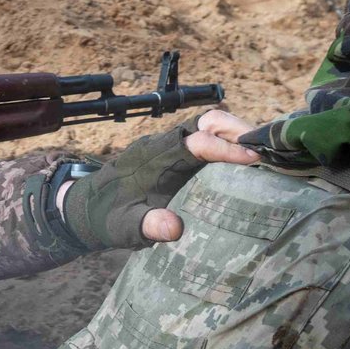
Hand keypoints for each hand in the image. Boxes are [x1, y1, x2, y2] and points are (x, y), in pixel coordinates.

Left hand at [60, 109, 259, 247]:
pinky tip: (243, 163)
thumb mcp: (124, 228)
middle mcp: (164, 144)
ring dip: (234, 134)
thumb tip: (174, 228)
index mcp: (155, 157)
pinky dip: (226, 142)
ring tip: (261, 155)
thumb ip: (147, 226)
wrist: (84, 209)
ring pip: (208, 124)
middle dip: (237, 130)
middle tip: (265, 151)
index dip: (227, 148)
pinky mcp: (173, 153)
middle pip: (207, 120)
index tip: (254, 159)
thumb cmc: (107, 219)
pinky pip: (204, 137)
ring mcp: (169, 145)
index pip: (198, 142)